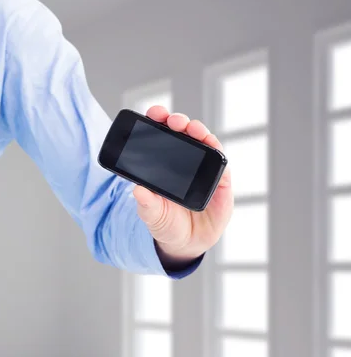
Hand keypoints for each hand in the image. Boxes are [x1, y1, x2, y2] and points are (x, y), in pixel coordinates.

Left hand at [133, 106, 233, 262]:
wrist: (187, 243)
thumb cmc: (166, 223)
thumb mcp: (152, 215)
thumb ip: (146, 204)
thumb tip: (137, 190)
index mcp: (163, 164)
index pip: (160, 136)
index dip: (158, 121)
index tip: (154, 113)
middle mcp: (184, 161)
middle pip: (182, 133)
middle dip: (178, 122)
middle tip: (173, 121)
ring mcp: (203, 168)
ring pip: (203, 142)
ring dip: (198, 131)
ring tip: (192, 128)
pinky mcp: (220, 180)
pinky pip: (219, 160)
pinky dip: (215, 149)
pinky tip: (210, 143)